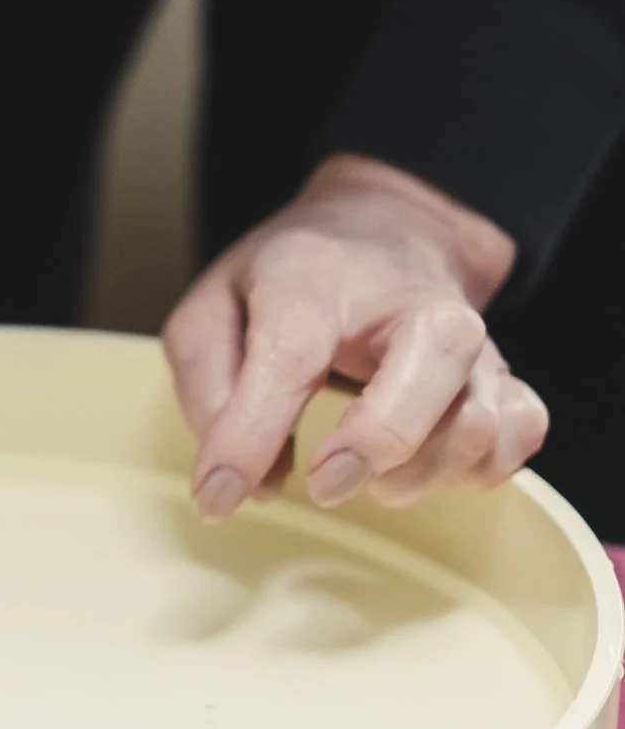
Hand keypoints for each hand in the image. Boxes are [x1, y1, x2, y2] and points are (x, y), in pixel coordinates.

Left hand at [162, 154, 547, 519]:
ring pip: (481, 418)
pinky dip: (473, 471)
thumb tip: (239, 481)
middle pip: (434, 364)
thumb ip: (209, 392)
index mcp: (314, 281)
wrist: (383, 231)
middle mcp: (412, 305)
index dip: (250, 437)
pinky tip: (421, 468)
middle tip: (323, 485)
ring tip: (367, 479)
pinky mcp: (505, 376)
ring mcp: (472, 342)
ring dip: (420, 474)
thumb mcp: (210, 313)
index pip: (290, 357)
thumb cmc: (289, 281)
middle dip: (377, 442)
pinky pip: (519, 435)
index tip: (217, 498)